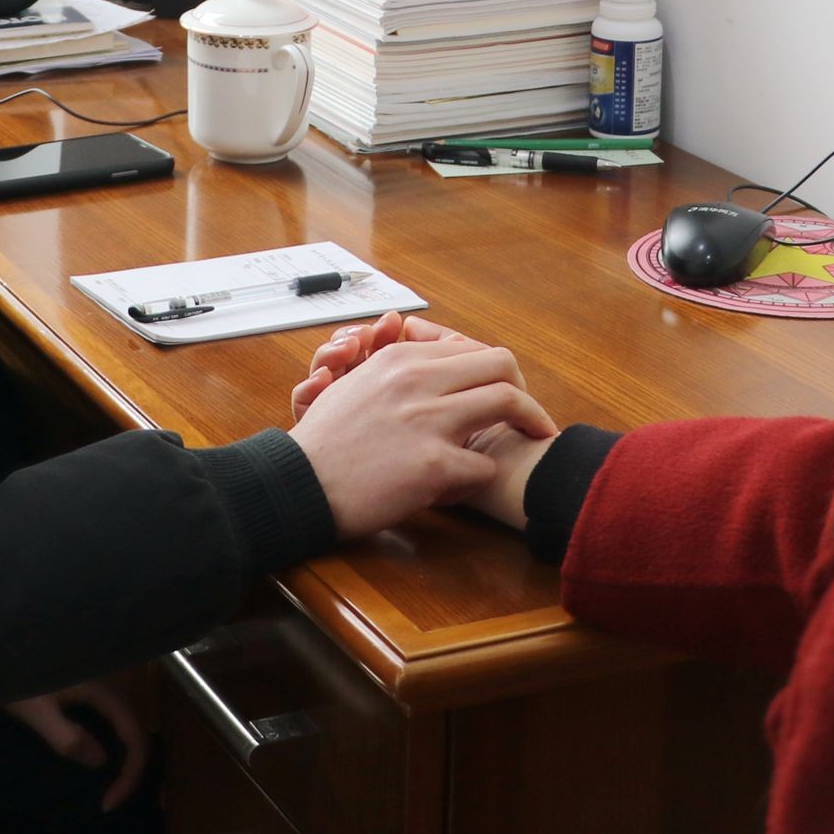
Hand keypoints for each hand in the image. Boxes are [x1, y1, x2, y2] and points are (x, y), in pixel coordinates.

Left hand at [4, 679, 148, 811]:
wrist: (2, 650)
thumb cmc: (17, 679)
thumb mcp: (37, 712)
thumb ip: (68, 737)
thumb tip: (102, 762)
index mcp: (105, 690)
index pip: (136, 736)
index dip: (130, 773)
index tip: (108, 802)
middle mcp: (113, 684)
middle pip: (138, 731)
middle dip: (131, 769)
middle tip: (110, 799)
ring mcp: (105, 683)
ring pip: (128, 724)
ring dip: (125, 756)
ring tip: (109, 784)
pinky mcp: (94, 686)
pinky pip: (114, 717)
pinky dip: (114, 741)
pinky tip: (99, 756)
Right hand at [287, 331, 555, 539]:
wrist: (298, 485)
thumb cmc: (324, 442)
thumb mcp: (355, 384)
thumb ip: (394, 368)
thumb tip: (423, 354)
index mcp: (400, 360)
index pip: (471, 349)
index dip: (495, 371)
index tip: (503, 392)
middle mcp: (417, 381)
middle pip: (502, 365)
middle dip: (525, 390)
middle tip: (530, 415)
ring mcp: (428, 422)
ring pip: (509, 403)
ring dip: (528, 423)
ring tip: (535, 439)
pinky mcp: (433, 466)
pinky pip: (485, 465)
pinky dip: (480, 477)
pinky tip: (468, 484)